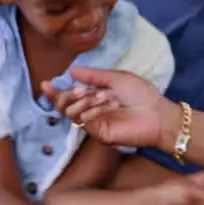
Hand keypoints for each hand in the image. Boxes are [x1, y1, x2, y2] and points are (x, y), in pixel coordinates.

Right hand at [42, 68, 175, 149]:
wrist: (157, 114)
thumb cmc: (142, 95)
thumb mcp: (116, 78)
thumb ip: (93, 75)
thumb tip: (71, 71)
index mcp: (95, 96)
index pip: (69, 95)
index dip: (56, 91)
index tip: (45, 84)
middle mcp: (91, 111)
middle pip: (64, 105)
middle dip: (69, 94)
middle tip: (83, 90)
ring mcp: (94, 123)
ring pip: (71, 112)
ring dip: (83, 101)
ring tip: (103, 97)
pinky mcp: (98, 133)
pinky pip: (82, 121)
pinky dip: (89, 110)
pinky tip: (104, 106)